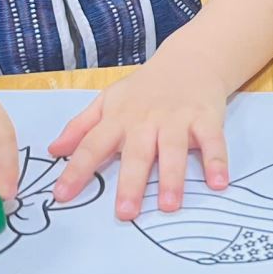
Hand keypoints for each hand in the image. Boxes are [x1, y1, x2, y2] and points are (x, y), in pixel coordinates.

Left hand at [47, 58, 229, 220]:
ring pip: (173, 150)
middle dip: (130, 183)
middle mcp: (146, 121)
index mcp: (118, 119)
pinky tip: (219, 183)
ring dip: (172, 178)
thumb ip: (81, 126)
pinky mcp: (206, 118)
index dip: (76, 170)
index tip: (61, 196)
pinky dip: (217, 162)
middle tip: (125, 213)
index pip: (92, 145)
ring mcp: (177, 119)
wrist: (190, 60)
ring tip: (169, 205)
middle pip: (136, 154)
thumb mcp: (108, 101)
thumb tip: (53, 151)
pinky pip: (212, 142)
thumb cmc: (145, 88)